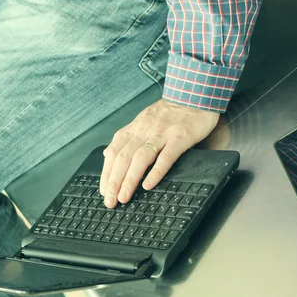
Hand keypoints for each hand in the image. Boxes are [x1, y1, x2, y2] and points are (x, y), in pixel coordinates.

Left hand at [99, 99, 219, 207]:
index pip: (113, 153)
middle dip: (114, 181)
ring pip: (140, 158)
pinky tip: (148, 185)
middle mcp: (143, 131)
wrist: (193, 95)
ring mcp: (161, 134)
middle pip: (123, 158)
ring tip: (124, 197)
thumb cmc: (168, 113)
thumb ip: (125, 138)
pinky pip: (166, 156)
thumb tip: (107, 154)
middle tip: (111, 201)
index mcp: (134, 129)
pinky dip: (156, 171)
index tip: (104, 191)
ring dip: (129, 179)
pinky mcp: (180, 138)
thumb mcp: (141, 122)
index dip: (106, 173)